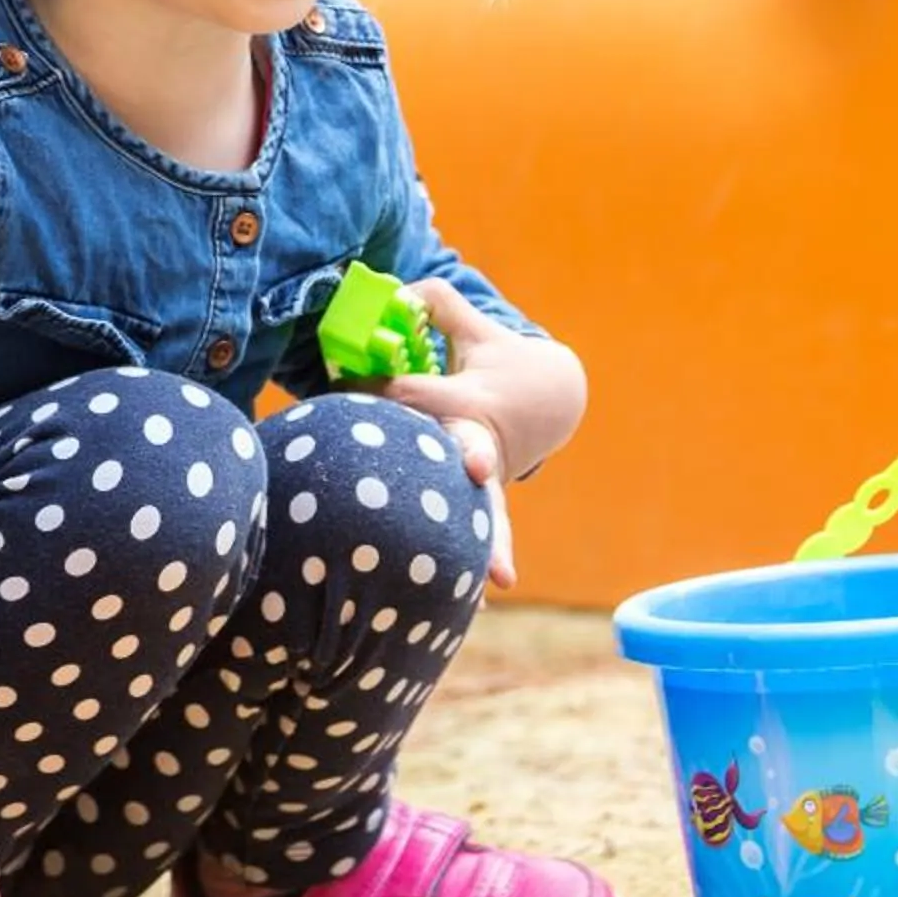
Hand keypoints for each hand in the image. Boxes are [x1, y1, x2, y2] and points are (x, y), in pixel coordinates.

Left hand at [377, 285, 587, 589]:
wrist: (552, 398)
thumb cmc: (498, 360)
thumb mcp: (477, 327)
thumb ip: (437, 305)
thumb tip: (396, 294)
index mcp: (470, 400)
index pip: (414, 394)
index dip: (380, 389)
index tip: (346, 385)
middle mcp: (479, 442)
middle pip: (468, 450)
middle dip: (470, 457)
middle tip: (478, 467)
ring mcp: (485, 478)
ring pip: (485, 509)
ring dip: (488, 541)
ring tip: (496, 579)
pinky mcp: (483, 502)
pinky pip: (480, 535)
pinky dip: (481, 563)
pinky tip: (480, 603)